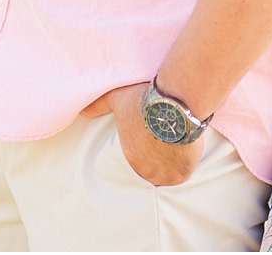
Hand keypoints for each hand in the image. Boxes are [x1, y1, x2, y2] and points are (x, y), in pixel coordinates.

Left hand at [79, 83, 204, 186]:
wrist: (176, 104)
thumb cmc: (147, 101)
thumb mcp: (119, 98)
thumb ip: (100, 105)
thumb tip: (82, 111)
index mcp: (129, 155)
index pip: (137, 159)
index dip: (147, 148)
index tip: (155, 137)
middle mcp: (144, 169)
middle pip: (153, 168)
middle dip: (159, 157)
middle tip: (169, 141)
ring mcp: (163, 173)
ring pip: (168, 172)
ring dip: (173, 162)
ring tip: (180, 145)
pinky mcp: (181, 173)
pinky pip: (184, 173)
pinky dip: (188, 163)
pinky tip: (190, 149)